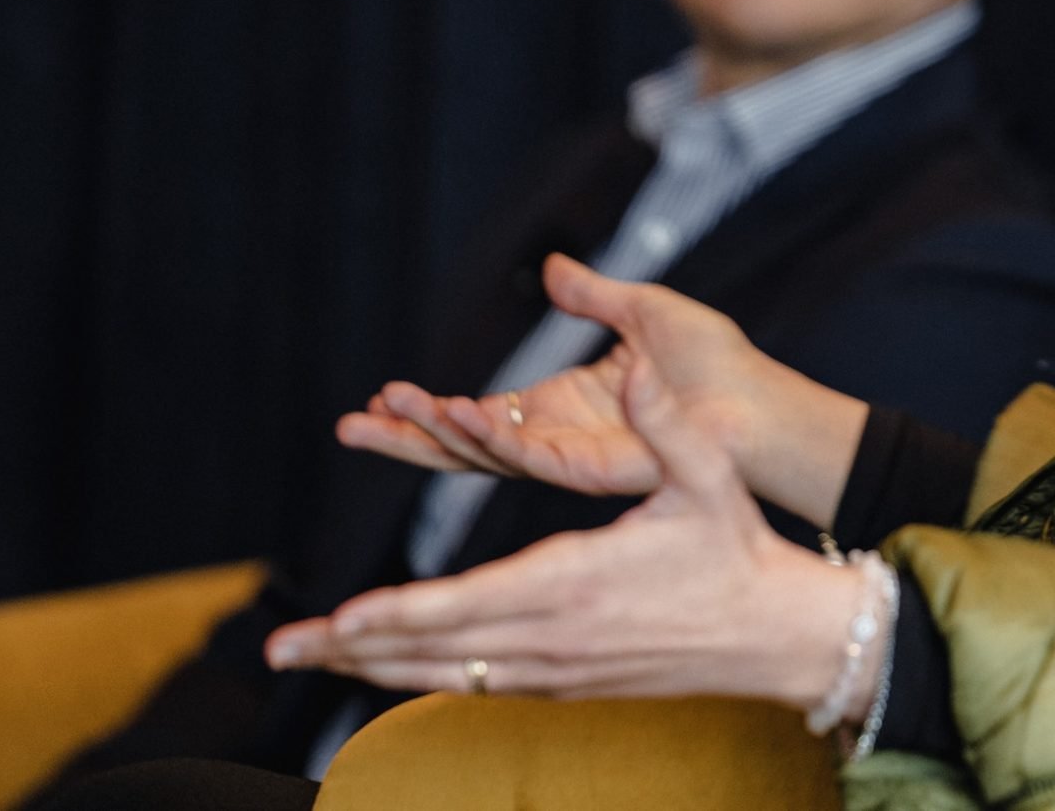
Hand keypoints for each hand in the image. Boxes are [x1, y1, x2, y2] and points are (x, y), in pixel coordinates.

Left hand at [269, 342, 867, 706]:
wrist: (775, 634)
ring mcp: (557, 668)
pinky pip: (474, 686)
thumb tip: (638, 367)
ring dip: (371, 666)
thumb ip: (664, 422)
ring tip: (307, 656)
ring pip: (444, 674)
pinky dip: (419, 676)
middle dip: (351, 647)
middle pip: (434, 650)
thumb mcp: (708, 476)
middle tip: (279, 646)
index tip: (342, 617)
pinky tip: (383, 669)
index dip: (399, 614)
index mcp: (578, 582)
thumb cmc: (740, 549)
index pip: (468, 606)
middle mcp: (556, 636)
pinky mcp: (566, 682)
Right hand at [338, 254, 869, 522]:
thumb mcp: (644, 311)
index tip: (385, 393)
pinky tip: (451, 417)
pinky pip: (525, 455)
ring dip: (431, 434)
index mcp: (562, 406)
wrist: (762, 403)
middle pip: (464, 445)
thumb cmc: (717, 365)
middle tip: (348, 426)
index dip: (433, 408)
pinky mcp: (591, 466)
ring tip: (381, 417)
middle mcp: (556, 437)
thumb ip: (592, 295)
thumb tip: (549, 268)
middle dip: (406, 437)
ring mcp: (570, 456)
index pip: (480, 415)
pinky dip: (485, 437)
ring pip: (483, 455)